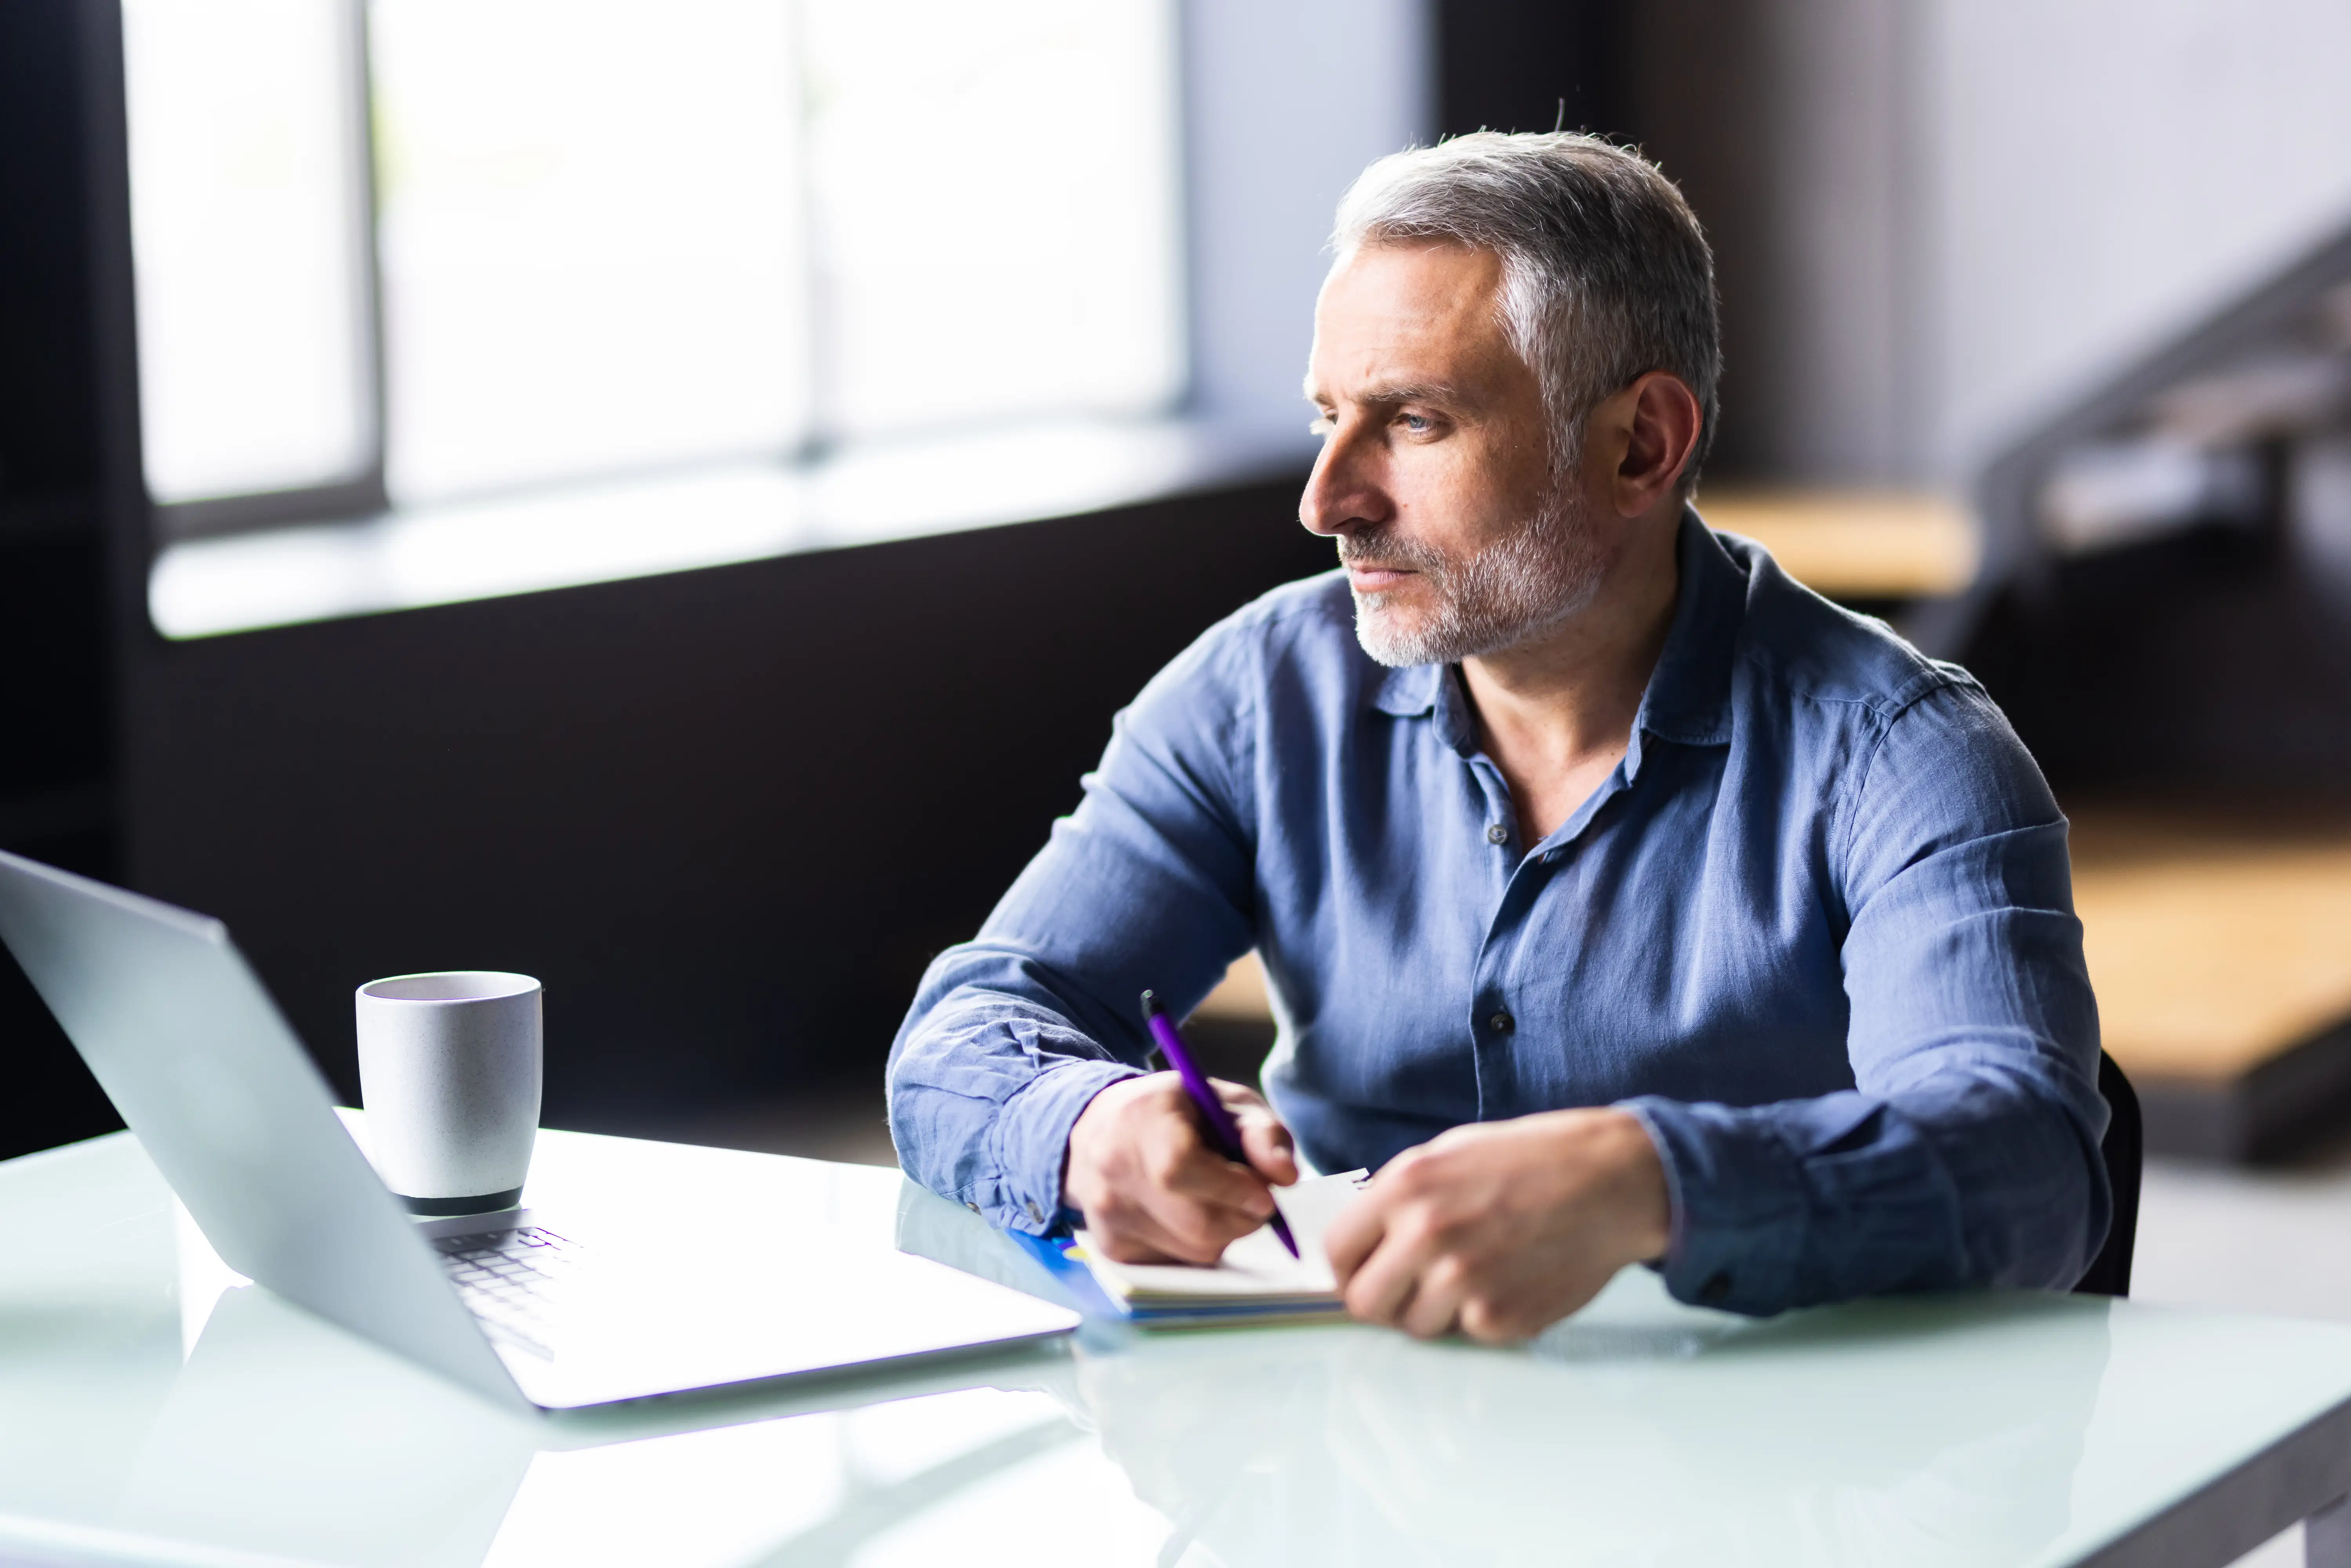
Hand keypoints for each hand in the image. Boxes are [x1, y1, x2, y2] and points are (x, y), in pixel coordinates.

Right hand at [1063, 1072, 1298, 1263]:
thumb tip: (1287, 1177)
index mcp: (1141, 1119)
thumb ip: (1263, 1133)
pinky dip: (1198, 1246)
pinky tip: (1188, 1215)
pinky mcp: (1112, 1247)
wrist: (1102, 1130)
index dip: (1231, 1189)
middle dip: (1243, 1218)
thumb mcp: (1226, 1103)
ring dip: (1224, 1234)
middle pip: (1195, 1222)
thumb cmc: (1177, 1113)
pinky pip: (1178, 1264)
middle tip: (1255, 1202)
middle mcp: (1114, 1169)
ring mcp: (1107, 1214)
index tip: (1265, 1196)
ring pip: (1193, 1251)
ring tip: (1217, 1201)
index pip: (1180, 1169)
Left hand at [1324, 1108, 1670, 1342]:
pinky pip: (1467, 1334)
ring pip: (1415, 1327)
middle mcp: (1426, 1236)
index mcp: (1405, 1188)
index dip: (1348, 1266)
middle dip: (1383, 1299)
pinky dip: (1482, 1317)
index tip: (1364, 1269)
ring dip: (1434, 1310)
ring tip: (1473, 1274)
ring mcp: (1463, 1282)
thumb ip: (1397, 1198)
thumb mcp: (1446, 1155)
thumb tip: (1359, 1241)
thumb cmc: (1530, 1161)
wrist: (1610, 1181)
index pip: (1336, 1252)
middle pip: (1365, 1303)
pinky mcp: (1500, 1319)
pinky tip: (1510, 1280)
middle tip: (1410, 1286)